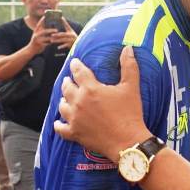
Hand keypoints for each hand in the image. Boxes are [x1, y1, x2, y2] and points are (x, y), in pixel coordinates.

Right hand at [29, 17, 57, 54]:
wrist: (31, 49)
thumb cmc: (36, 41)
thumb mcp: (37, 35)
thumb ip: (41, 31)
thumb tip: (49, 27)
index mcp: (36, 31)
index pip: (39, 25)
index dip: (42, 20)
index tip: (46, 16)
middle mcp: (36, 35)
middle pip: (44, 31)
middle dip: (50, 30)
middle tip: (57, 30)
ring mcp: (37, 40)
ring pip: (46, 38)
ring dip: (52, 37)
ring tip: (57, 36)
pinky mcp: (39, 44)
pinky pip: (46, 43)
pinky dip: (50, 43)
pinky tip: (53, 42)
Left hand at [50, 18, 77, 49]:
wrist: (78, 44)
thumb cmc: (72, 36)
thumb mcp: (70, 30)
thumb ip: (65, 24)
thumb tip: (61, 17)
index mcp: (70, 31)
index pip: (66, 26)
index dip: (63, 23)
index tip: (59, 21)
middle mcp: (71, 35)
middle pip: (63, 35)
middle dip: (57, 35)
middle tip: (51, 35)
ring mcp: (71, 40)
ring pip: (63, 40)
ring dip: (57, 40)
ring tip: (52, 41)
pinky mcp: (71, 45)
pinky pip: (66, 45)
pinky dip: (62, 46)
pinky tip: (58, 47)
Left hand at [54, 46, 151, 161]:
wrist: (128, 141)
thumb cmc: (130, 114)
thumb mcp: (131, 87)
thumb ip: (129, 66)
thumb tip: (128, 48)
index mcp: (91, 89)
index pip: (79, 72)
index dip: (76, 65)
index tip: (74, 62)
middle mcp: (79, 102)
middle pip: (67, 88)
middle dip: (68, 82)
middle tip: (69, 80)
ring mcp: (74, 119)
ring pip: (62, 106)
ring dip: (63, 100)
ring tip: (65, 98)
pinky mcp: (74, 134)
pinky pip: (60, 128)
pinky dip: (59, 124)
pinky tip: (59, 122)